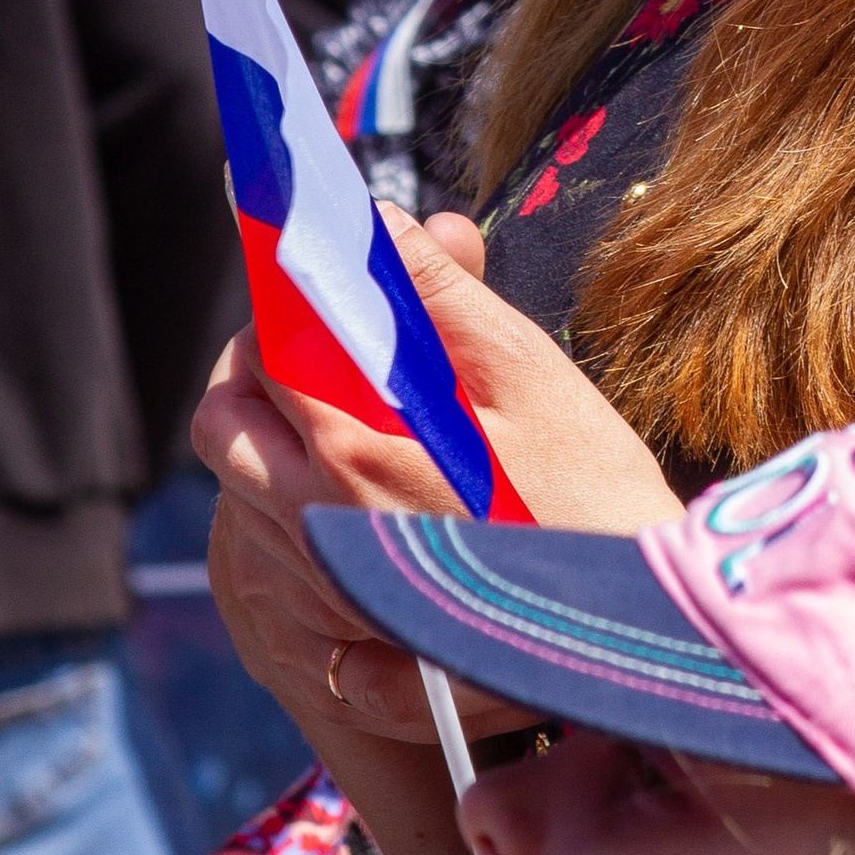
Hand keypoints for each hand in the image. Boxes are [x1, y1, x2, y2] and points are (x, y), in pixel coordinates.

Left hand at [194, 203, 682, 766]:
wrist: (632, 629)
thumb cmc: (592, 497)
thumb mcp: (526, 372)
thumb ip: (440, 294)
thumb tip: (380, 225)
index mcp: (352, 450)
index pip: (259, 355)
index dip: (278, 303)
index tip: (310, 276)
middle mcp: (317, 521)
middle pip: (222, 428)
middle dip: (255, 370)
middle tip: (325, 341)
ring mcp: (327, 578)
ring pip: (245, 487)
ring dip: (279, 432)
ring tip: (364, 405)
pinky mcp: (346, 618)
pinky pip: (283, 542)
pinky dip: (307, 494)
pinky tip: (385, 478)